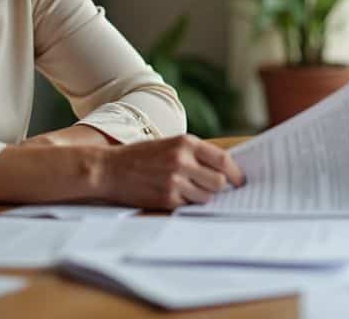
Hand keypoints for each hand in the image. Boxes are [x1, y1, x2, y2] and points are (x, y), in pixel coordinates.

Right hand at [97, 134, 245, 209]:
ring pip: (206, 196)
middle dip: (220, 187)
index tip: (240, 180)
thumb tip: (222, 169)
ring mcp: (174, 181)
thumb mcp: (168, 144)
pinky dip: (187, 203)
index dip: (235, 172)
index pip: (223, 159)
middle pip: (219, 181)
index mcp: (185, 143)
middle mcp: (182, 161)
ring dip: (203, 196)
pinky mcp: (166, 198)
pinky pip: (189, 205)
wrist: (109, 169)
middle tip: (215, 188)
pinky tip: (175, 195)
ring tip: (189, 190)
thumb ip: (193, 154)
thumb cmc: (140, 156)